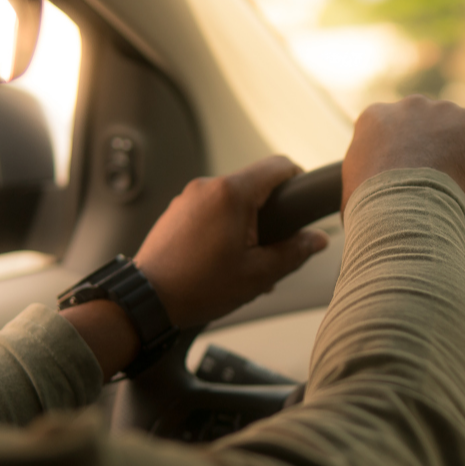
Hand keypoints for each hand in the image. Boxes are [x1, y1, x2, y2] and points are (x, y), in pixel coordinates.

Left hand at [133, 156, 328, 328]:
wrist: (147, 300)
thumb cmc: (199, 287)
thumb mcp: (259, 274)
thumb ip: (294, 251)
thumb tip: (318, 239)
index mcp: (232, 194)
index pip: (279, 165)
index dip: (298, 180)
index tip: (303, 202)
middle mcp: (208, 186)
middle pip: (255, 184)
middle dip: (270, 212)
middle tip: (272, 247)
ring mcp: (189, 197)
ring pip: (232, 199)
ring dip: (246, 222)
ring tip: (244, 261)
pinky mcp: (176, 211)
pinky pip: (211, 209)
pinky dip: (223, 227)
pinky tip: (222, 260)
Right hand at [342, 95, 464, 210]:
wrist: (403, 210)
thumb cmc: (372, 210)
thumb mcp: (351, 191)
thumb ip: (362, 181)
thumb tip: (363, 204)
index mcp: (375, 117)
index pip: (397, 133)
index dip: (408, 160)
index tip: (412, 182)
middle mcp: (411, 105)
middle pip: (432, 128)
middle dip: (437, 152)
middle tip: (438, 187)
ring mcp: (447, 111)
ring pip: (463, 135)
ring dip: (464, 159)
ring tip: (459, 192)